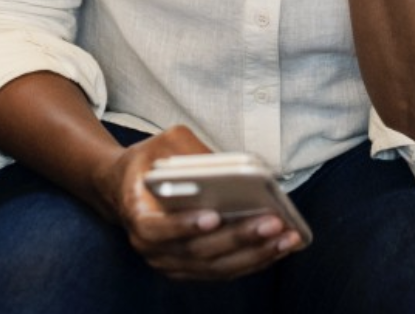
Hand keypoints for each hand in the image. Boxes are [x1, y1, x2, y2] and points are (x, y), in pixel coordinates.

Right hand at [93, 125, 303, 281]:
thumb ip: (193, 155)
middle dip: (238, 238)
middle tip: (272, 222)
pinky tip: (280, 246)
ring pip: (216, 268)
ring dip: (255, 254)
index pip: (156, 229)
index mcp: (136, 215)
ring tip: (287, 236)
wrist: (127, 188)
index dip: (183, 226)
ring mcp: (171, 264)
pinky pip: (225, 271)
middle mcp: (151, 248)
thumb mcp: (165, 144)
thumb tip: (235, 171)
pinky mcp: (191, 270)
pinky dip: (254, 261)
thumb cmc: (150, 161)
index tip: (213, 216)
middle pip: (197, 252)